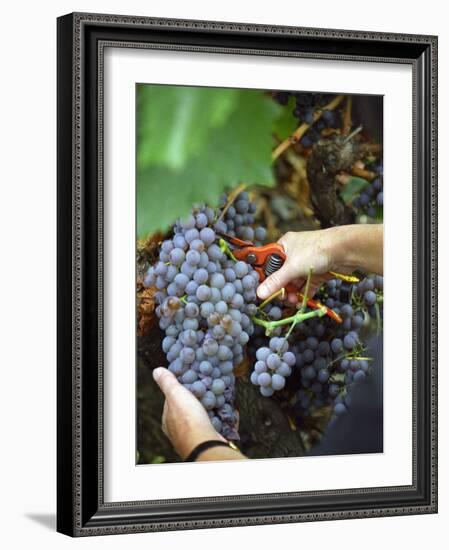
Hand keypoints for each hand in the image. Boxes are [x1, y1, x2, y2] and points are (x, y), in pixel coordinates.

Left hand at [152, 367, 224, 458]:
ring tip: (222, 396)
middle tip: (209, 386)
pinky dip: (226, 418)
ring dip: (215, 408)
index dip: (180, 389)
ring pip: (206, 418)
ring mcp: (197, 435)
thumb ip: (167, 382)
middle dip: (200, 399)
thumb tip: (157, 371)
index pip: (172, 400)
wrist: (206, 444)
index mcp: (169, 420)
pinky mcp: (212, 439)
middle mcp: (181, 430)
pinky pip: (220, 426)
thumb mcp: (175, 394)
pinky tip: (231, 412)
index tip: (190, 380)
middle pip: (190, 409)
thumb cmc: (188, 420)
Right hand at [256, 225, 382, 301]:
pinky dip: (303, 294)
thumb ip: (276, 281)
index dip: (265, 277)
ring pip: (295, 282)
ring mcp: (306, 264)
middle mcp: (294, 254)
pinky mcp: (318, 273)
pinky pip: (306, 286)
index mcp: (284, 246)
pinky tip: (300, 302)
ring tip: (292, 302)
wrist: (346, 249)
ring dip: (292, 293)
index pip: (269, 263)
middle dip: (281, 288)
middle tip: (281, 298)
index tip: (263, 290)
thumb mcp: (292, 267)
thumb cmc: (317, 250)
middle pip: (282, 275)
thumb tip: (260, 293)